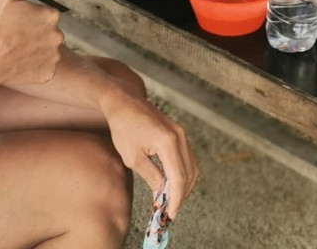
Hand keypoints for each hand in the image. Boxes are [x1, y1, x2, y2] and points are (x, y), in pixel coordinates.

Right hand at [0, 0, 62, 87]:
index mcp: (51, 15)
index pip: (44, 15)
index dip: (27, 19)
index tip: (13, 23)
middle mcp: (59, 36)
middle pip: (47, 32)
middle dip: (33, 34)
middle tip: (13, 37)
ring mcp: (54, 57)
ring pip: (46, 49)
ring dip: (35, 50)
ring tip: (14, 50)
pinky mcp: (48, 74)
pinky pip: (44, 68)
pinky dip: (34, 66)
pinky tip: (19, 63)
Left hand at [101, 90, 199, 219]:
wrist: (126, 103)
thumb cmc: (125, 128)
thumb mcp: (133, 157)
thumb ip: (151, 175)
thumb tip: (162, 191)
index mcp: (168, 143)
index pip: (179, 177)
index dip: (176, 198)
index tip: (170, 213)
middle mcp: (181, 137)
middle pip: (189, 173)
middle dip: (182, 194)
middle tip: (170, 210)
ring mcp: (182, 134)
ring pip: (192, 166)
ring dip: (184, 185)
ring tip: (171, 200)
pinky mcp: (180, 134)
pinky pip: (187, 158)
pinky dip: (183, 173)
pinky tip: (172, 184)